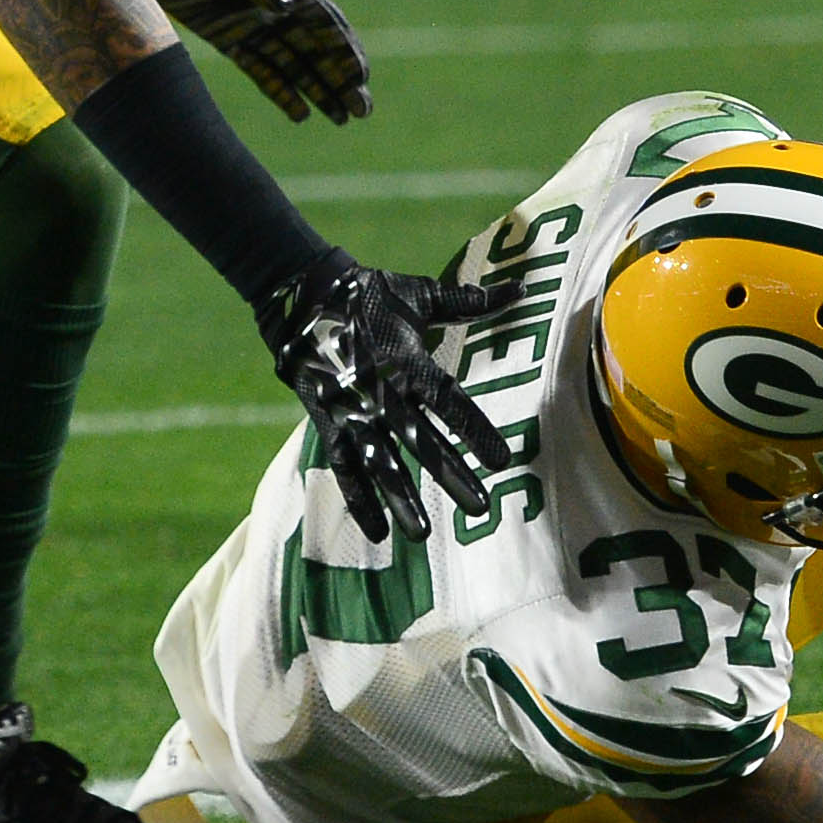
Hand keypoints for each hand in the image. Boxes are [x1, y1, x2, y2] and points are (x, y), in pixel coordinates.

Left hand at [122, 0, 370, 124]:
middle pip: (317, 47)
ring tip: (344, 120)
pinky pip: (263, 70)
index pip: (322, 20)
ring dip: (321, 89)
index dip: (343, 48)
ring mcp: (252, 23)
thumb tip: (289, 5)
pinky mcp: (229, 38)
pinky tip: (301, 116)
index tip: (361, 76)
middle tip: (363, 110)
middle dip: (342, 77)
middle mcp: (274, 5)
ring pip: (296, 63)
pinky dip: (283, 91)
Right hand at [258, 251, 512, 542]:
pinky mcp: (328, 422)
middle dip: (449, 474)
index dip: (474, 430)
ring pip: (379, 462)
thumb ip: (469, 301)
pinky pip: (344, 467)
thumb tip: (520, 287)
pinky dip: (359, 500)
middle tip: (480, 507)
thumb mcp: (419, 293)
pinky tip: (378, 533)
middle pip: (419, 440)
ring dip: (399, 499)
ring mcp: (352, 410)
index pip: (448, 401)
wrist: (302, 297)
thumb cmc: (370, 293)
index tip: (502, 461)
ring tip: (422, 535)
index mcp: (407, 360)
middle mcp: (381, 391)